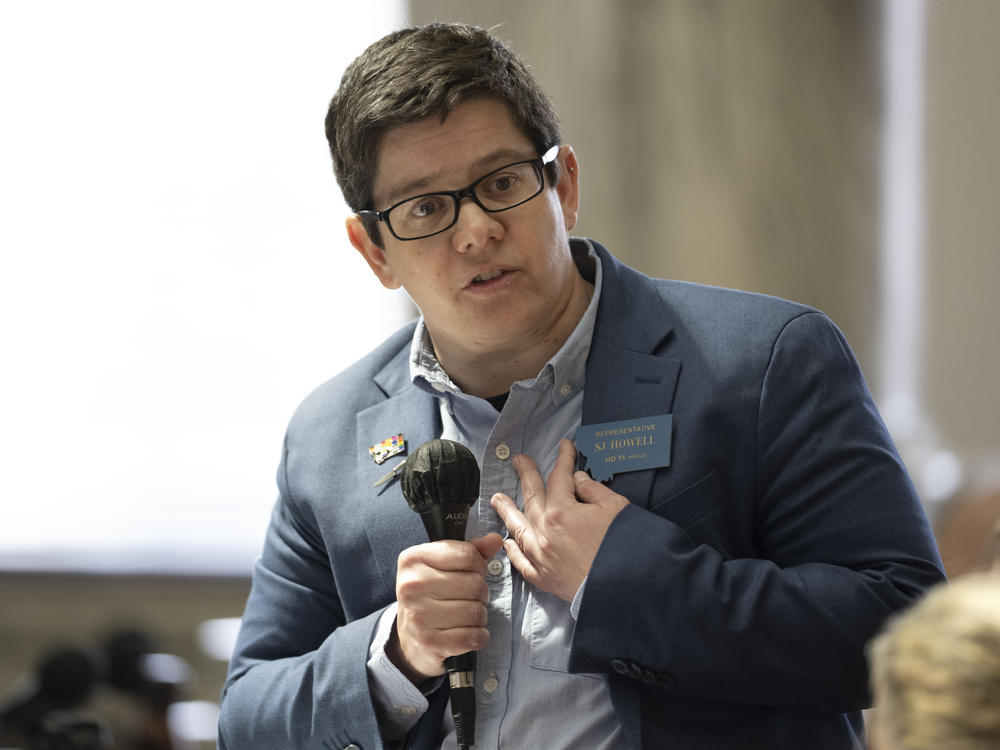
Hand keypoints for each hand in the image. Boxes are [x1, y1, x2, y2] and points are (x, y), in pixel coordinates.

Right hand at [390, 533, 503, 683]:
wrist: (409, 638)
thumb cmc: (430, 595)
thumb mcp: (443, 565)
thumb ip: (471, 550)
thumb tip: (495, 540)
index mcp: (413, 559)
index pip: (467, 555)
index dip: (479, 565)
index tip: (473, 573)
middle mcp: (412, 586)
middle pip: (475, 584)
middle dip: (481, 593)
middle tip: (469, 598)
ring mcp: (419, 615)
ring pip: (477, 612)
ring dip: (480, 616)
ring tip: (467, 616)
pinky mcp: (430, 642)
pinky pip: (474, 637)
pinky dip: (479, 637)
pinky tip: (468, 634)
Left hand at [490, 438, 628, 601]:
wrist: (628, 589)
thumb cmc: (626, 547)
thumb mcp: (614, 507)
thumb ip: (592, 490)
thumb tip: (577, 480)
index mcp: (561, 512)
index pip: (559, 478)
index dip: (563, 459)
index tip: (565, 446)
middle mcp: (544, 533)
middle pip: (532, 497)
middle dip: (526, 475)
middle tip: (518, 461)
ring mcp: (542, 557)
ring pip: (518, 529)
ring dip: (507, 511)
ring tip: (497, 499)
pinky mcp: (545, 579)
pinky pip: (522, 562)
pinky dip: (513, 551)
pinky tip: (508, 542)